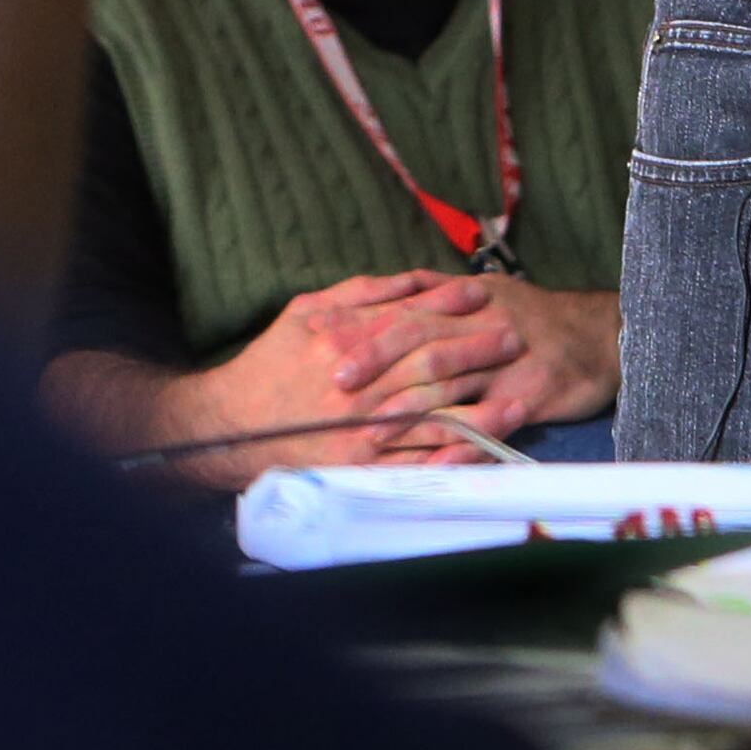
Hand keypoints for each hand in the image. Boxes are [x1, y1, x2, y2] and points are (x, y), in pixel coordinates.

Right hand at [151, 272, 615, 475]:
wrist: (231, 427)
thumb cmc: (269, 364)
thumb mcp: (304, 312)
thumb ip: (356, 295)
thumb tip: (406, 280)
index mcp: (345, 344)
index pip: (410, 318)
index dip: (449, 305)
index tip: (483, 294)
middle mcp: (358, 387)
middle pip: (430, 365)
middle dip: (476, 350)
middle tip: (514, 336)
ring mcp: (362, 432)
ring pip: (432, 416)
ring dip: (479, 406)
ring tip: (519, 394)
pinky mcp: (362, 468)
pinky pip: (416, 463)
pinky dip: (451, 457)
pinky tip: (482, 449)